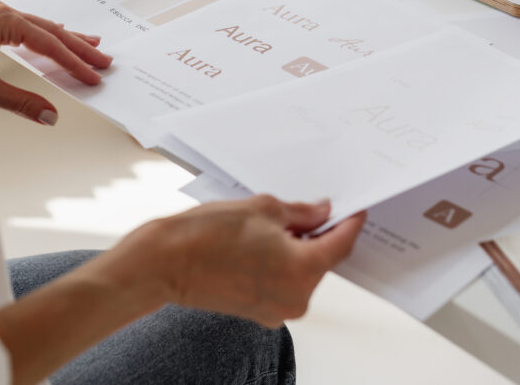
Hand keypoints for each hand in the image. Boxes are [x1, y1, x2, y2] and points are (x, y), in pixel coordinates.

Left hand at [0, 0, 112, 124]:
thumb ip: (20, 102)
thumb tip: (49, 114)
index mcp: (2, 21)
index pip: (49, 43)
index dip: (74, 62)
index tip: (91, 74)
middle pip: (51, 31)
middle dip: (79, 47)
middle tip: (102, 60)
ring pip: (41, 27)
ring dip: (67, 39)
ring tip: (91, 45)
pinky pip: (27, 26)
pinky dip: (46, 35)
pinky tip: (57, 35)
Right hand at [81, 196, 366, 326]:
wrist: (164, 263)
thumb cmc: (206, 236)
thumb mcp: (264, 209)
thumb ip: (301, 213)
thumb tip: (320, 213)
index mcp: (303, 271)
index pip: (341, 244)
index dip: (350, 222)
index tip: (355, 210)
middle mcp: (296, 298)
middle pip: (323, 260)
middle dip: (319, 234)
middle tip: (310, 208)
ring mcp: (277, 309)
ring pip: (303, 272)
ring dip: (298, 248)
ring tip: (275, 223)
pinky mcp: (259, 311)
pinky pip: (283, 283)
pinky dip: (282, 263)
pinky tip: (264, 242)